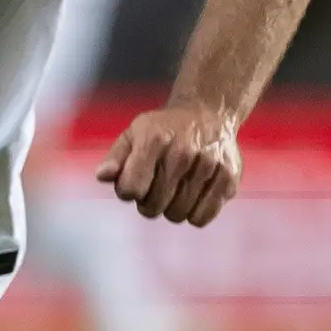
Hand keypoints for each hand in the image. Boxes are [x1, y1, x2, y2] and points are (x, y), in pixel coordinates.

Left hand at [98, 102, 242, 225]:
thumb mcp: (134, 134)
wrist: (207, 113)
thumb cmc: (163, 129)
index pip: (131, 189)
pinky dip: (193, 213)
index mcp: (155, 139)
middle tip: (154, 186)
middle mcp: (183, 152)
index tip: (133, 182)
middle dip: (148, 202)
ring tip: (174, 188)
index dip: (127, 191)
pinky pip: (202, 217)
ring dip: (171, 208)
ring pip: (178, 215)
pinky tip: (192, 195)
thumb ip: (115, 158)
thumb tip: (102, 176)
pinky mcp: (229, 178)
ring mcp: (209, 165)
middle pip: (153, 207)